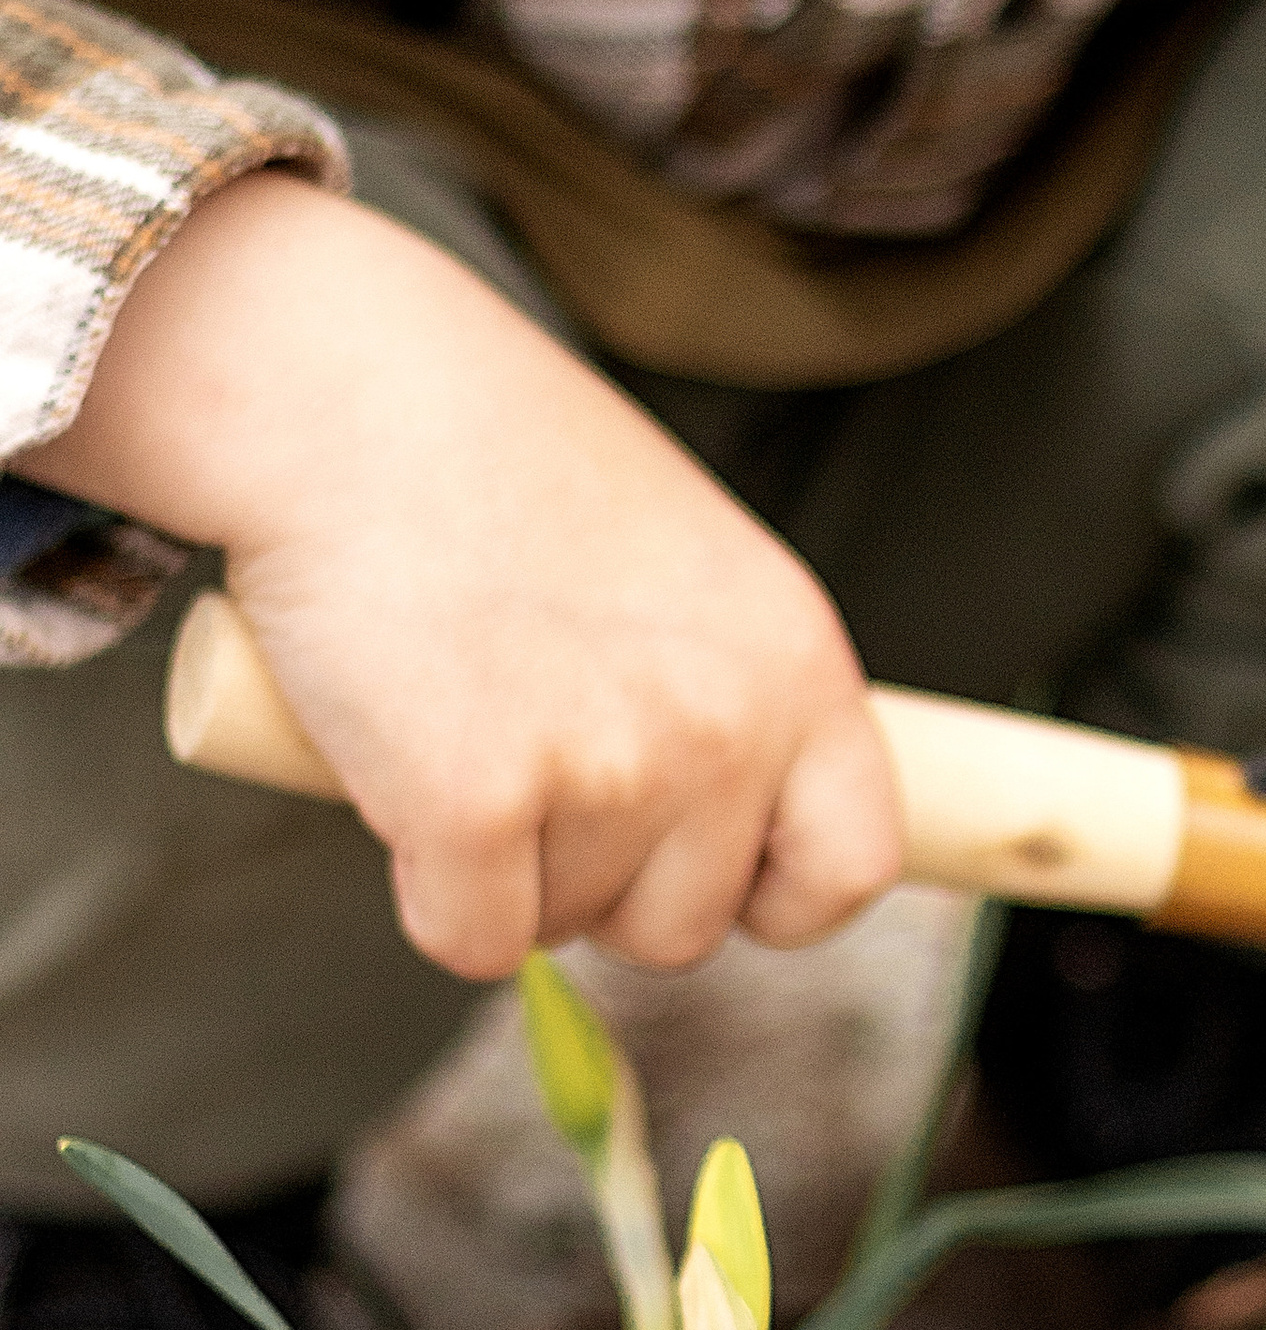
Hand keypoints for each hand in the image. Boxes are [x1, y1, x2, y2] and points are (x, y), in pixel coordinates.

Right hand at [20, 171, 902, 979]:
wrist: (349, 390)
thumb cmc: (498, 464)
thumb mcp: (686, 567)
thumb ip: (723, 694)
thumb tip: (712, 837)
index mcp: (797, 664)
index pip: (852, 865)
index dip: (770, 895)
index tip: (704, 871)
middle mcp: (728, 727)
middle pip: (683, 927)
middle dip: (599, 879)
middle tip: (526, 753)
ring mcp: (613, 768)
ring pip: (563, 930)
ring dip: (504, 867)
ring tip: (463, 718)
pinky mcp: (481, 804)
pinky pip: (467, 939)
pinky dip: (422, 884)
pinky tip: (400, 762)